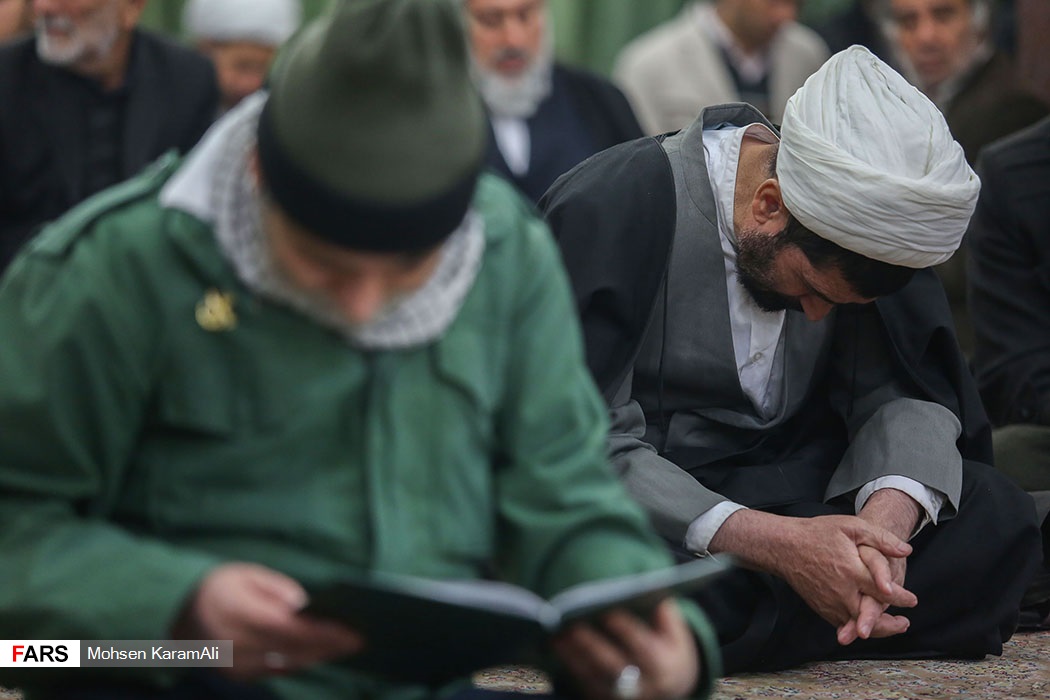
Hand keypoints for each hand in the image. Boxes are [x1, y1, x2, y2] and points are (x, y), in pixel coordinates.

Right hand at [172, 562, 361, 679]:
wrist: (173, 615)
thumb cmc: (216, 588)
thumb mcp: (245, 575)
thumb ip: (276, 589)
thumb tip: (304, 607)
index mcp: (236, 614)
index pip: (289, 629)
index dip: (322, 633)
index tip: (351, 632)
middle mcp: (234, 644)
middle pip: (291, 651)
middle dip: (328, 646)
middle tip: (358, 640)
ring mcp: (233, 665)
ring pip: (285, 664)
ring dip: (317, 656)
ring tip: (344, 645)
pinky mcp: (235, 676)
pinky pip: (274, 670)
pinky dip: (298, 661)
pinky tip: (318, 653)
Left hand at [551, 599, 698, 699]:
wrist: (668, 688)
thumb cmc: (667, 649)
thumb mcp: (675, 634)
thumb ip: (664, 614)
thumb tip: (647, 592)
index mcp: (664, 667)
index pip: (644, 649)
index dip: (627, 631)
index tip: (608, 612)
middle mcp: (643, 687)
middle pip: (614, 667)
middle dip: (592, 645)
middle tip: (571, 623)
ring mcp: (622, 697)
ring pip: (594, 677)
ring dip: (573, 656)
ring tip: (557, 633)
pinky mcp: (603, 698)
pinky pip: (584, 683)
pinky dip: (569, 664)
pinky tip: (556, 644)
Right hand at [710, 510, 913, 629]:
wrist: (783, 546)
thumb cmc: (816, 533)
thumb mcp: (850, 526)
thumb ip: (880, 538)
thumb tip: (906, 550)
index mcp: (852, 571)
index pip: (884, 591)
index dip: (901, 598)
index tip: (912, 600)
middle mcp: (842, 591)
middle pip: (872, 616)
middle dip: (891, 624)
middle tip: (904, 623)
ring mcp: (830, 602)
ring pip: (858, 624)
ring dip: (876, 629)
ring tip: (892, 627)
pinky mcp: (821, 607)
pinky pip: (842, 623)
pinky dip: (856, 627)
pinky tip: (865, 625)